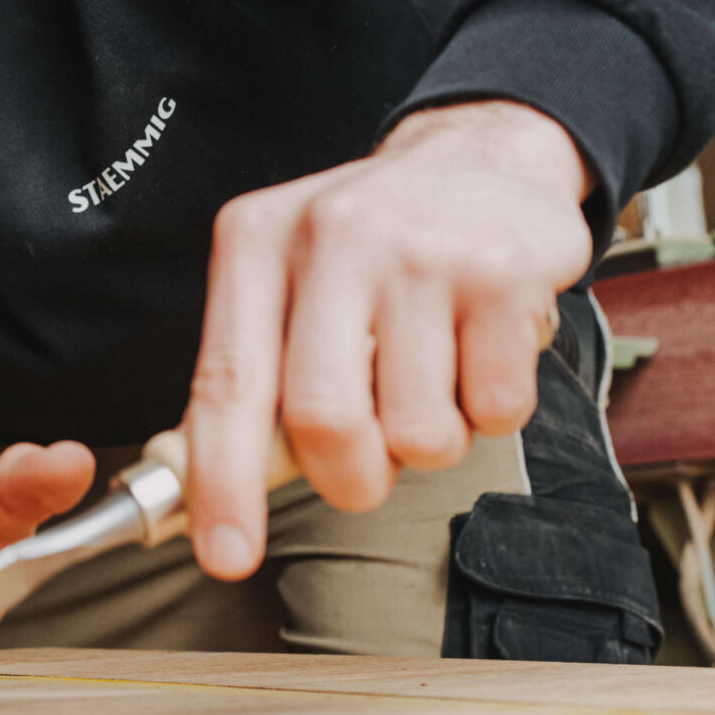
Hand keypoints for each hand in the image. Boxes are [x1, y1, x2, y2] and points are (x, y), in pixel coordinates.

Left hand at [186, 100, 592, 579]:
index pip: (228, 382)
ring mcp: (423, 250)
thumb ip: (250, 375)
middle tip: (366, 469)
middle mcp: (332, 235)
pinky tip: (480, 351)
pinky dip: (490, 410)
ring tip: (431, 374)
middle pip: (325, 421)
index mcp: (257, 241)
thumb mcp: (285, 279)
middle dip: (350, 479)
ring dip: (429, 440)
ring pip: (418, 433)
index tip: (225, 558)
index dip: (224, 483)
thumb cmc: (369, 244)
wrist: (480, 156)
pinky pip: (496, 411)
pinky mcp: (504, 272)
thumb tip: (210, 497)